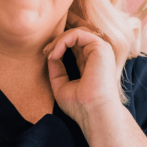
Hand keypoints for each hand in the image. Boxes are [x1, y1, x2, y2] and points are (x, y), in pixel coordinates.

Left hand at [43, 11, 119, 127]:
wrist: (93, 113)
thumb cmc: (80, 105)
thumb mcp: (61, 84)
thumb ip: (56, 69)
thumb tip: (50, 55)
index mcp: (89, 62)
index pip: (75, 44)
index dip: (58, 44)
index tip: (46, 54)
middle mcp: (96, 54)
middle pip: (75, 35)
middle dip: (56, 40)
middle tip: (45, 51)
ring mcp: (100, 50)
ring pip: (75, 33)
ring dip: (58, 40)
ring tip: (49, 53)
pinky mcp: (101, 47)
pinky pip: (77, 34)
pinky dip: (63, 41)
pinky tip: (55, 54)